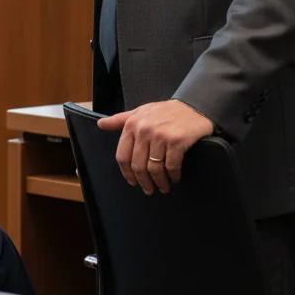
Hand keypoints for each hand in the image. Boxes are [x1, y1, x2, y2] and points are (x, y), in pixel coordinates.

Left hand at [97, 99, 212, 194]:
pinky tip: (175, 177)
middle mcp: (144, 130)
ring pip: (154, 168)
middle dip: (143, 182)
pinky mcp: (177, 141)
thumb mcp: (141, 111)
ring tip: (163, 187)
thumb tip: (100, 124)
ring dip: (159, 182)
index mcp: (132, 124)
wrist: (194, 105)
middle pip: (138, 165)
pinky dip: (173, 175)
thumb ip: (120, 119)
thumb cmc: (166, 111)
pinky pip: (171, 166)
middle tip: (149, 189)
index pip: (123, 156)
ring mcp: (160, 135)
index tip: (132, 181)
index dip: (127, 173)